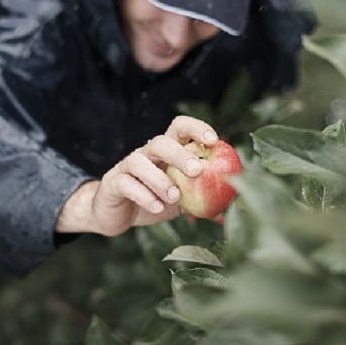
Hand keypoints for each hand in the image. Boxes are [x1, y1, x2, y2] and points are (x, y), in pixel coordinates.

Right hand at [56, 116, 218, 235]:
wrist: (116, 217)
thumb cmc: (152, 202)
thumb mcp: (181, 202)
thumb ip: (203, 203)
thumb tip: (232, 212)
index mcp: (164, 152)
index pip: (179, 128)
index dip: (196, 128)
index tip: (214, 140)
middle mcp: (145, 154)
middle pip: (160, 141)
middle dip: (180, 153)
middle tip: (197, 171)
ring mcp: (126, 167)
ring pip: (139, 161)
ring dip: (159, 178)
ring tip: (174, 197)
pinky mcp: (113, 184)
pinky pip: (126, 184)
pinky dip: (143, 195)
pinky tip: (157, 208)